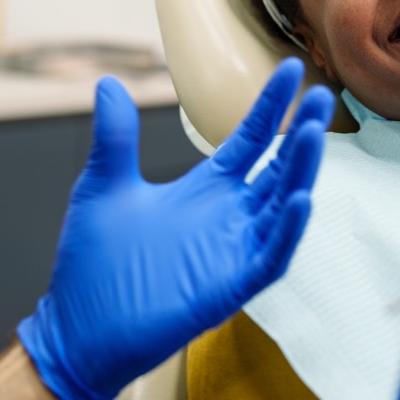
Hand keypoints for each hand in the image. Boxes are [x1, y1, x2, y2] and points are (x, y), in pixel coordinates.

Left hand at [16, 58, 332, 399]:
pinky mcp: (232, 285)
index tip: (290, 69)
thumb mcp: (104, 187)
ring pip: (282, 205)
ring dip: (300, 172)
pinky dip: (287, 230)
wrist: (77, 330)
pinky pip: (271, 256)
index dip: (271, 105)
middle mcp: (230, 215)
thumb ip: (116, 137)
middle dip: (302, 131)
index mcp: (207, 189)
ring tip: (312, 135)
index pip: (251, 139)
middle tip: (322, 96)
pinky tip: (298, 201)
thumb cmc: (94, 265)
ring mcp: (234, 250)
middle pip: (279, 166)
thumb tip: (108, 84)